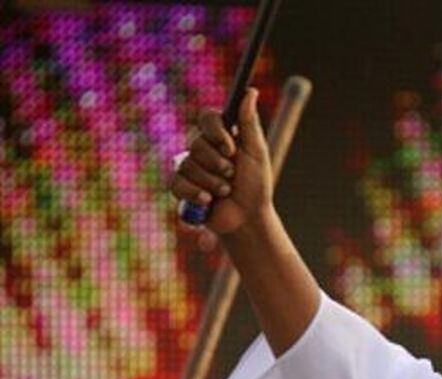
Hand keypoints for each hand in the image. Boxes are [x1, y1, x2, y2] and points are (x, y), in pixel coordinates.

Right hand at [170, 88, 273, 237]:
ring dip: (212, 181)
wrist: (247, 218)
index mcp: (221, 136)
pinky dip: (195, 192)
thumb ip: (250, 123)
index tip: (230, 147)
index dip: (215, 131)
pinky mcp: (181, 187)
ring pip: (188, 165)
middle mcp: (203, 148)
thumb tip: (250, 91)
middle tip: (232, 175)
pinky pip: (177, 183)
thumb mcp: (256, 153)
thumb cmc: (256, 185)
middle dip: (218, 163)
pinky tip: (209, 200)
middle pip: (197, 143)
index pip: (207, 118)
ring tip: (226, 191)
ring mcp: (190, 167)